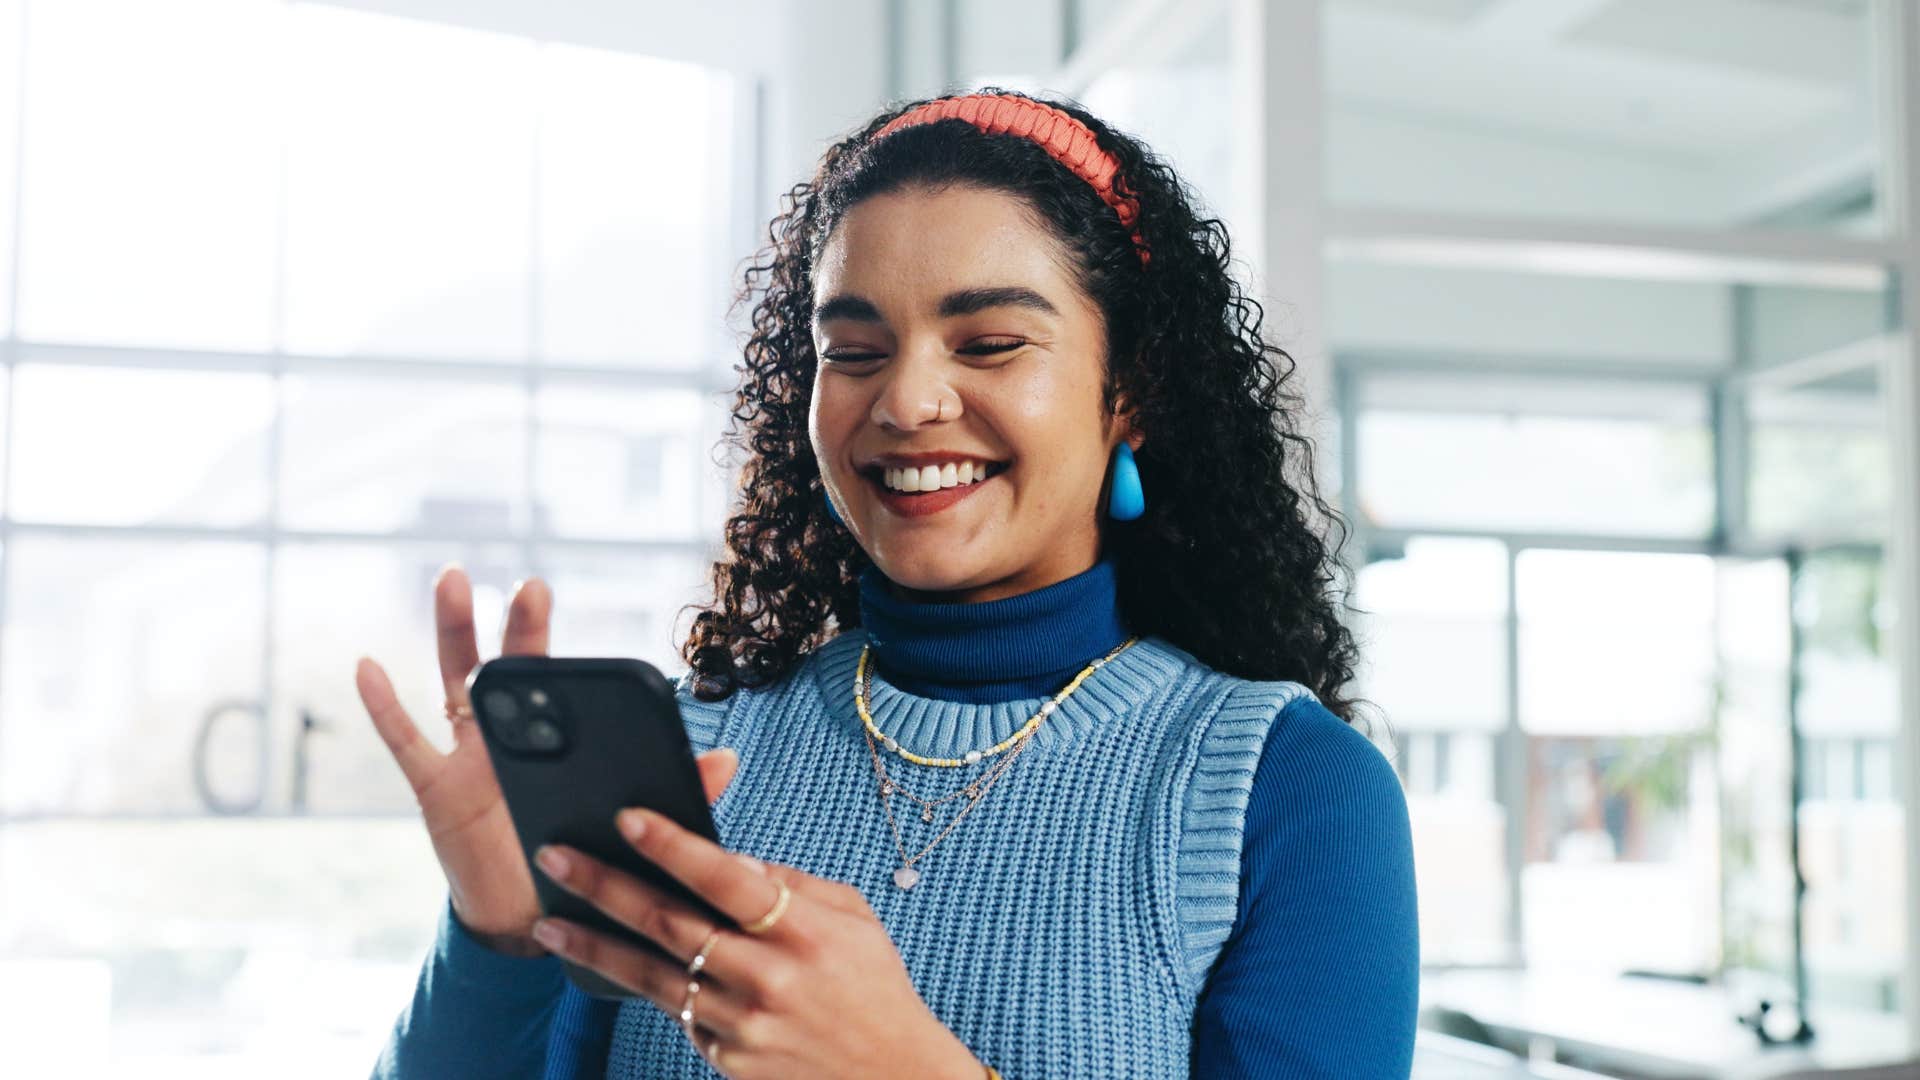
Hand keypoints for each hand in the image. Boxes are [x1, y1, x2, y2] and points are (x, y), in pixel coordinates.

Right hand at [353, 564, 740, 956]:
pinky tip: (368, 666)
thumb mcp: (626, 827)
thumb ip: (673, 791)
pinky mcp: (436, 791)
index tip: (570, 605)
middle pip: (514, 668)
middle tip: (533, 584)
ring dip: (455, 631)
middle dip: (521, 626)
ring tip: (454, 578)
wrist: (526, 919)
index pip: (561, 683)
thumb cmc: (577, 859)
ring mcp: (469, 757)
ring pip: (457, 682)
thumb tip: (728, 759)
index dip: (563, 650)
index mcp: (557, 741)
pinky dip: (383, 705)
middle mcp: (511, 736)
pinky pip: (406, 743)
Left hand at [527, 808, 984, 1079]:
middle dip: (604, 887)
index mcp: (804, 931)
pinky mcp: (726, 1060)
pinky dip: (642, 986)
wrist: (893, 1077)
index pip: (725, 878)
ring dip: (593, 946)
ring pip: (651, 976)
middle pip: (669, 924)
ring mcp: (742, 1024)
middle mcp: (768, 977)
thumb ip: (789, 884)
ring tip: (549, 924)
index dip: (672, 845)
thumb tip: (723, 859)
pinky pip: (676, 1012)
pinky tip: (611, 963)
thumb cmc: (873, 987)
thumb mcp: (852, 917)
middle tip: (555, 859)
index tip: (626, 817)